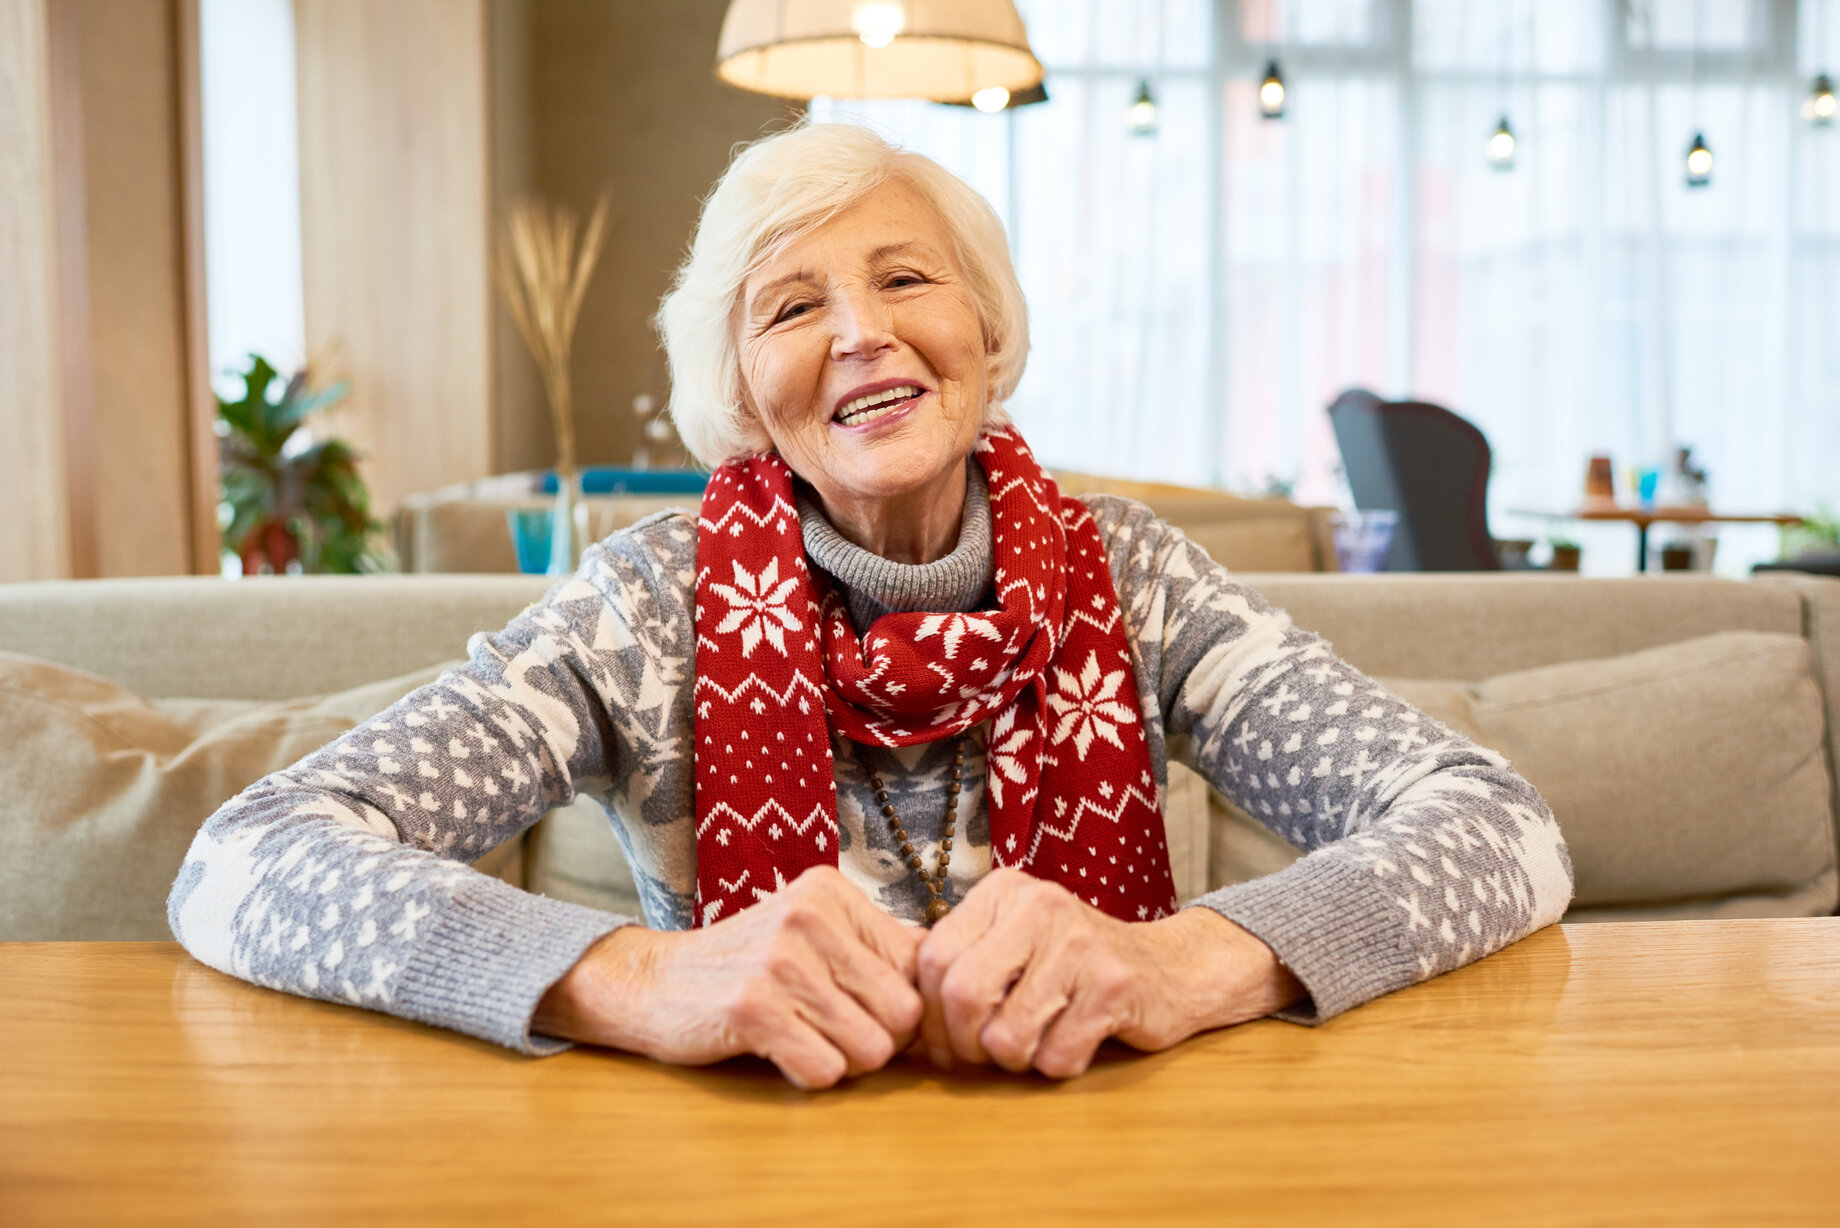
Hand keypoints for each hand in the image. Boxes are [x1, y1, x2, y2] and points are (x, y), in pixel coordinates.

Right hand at [533, 866, 923, 1088]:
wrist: (654, 981)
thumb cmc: (748, 966)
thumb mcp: (812, 933)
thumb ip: (876, 951)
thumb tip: (955, 985)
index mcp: (833, 893)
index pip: (920, 966)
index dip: (910, 1007)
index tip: (880, 1018)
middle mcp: (810, 917)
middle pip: (904, 1015)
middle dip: (879, 1040)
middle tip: (834, 1032)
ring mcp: (780, 960)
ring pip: (871, 1050)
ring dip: (842, 1060)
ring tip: (803, 1037)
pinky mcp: (752, 1007)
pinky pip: (825, 1071)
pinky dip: (807, 1074)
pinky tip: (778, 1050)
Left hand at [915, 867, 1303, 1077]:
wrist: (1170, 967)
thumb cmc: (1075, 966)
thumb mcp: (1013, 944)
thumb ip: (961, 968)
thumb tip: (901, 1025)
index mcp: (1003, 891)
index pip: (931, 959)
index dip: (930, 1016)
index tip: (945, 1044)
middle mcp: (1038, 905)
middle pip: (961, 996)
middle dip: (966, 1045)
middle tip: (987, 1056)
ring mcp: (1079, 942)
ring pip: (1006, 1035)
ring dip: (1017, 1061)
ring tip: (1039, 1042)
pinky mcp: (1114, 984)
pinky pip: (1056, 1055)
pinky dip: (1060, 1065)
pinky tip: (1078, 1041)